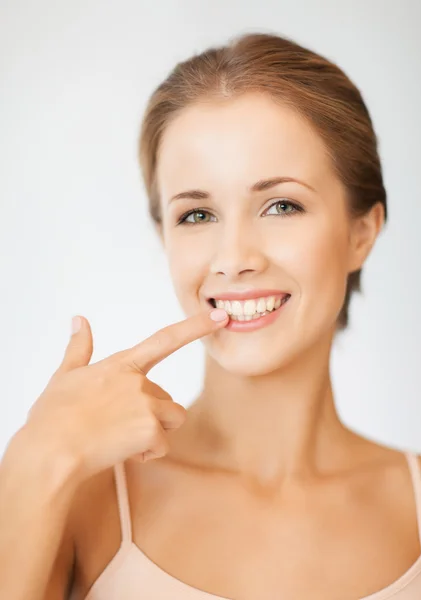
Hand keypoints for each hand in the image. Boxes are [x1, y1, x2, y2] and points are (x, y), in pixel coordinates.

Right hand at [23, 308, 227, 481]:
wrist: (50, 451)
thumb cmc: (53, 416)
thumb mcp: (64, 376)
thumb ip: (79, 348)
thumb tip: (79, 321)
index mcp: (121, 364)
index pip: (165, 339)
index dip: (196, 326)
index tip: (220, 316)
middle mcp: (139, 382)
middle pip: (167, 398)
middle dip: (151, 413)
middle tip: (118, 424)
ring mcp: (146, 405)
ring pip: (171, 419)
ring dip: (154, 431)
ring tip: (121, 437)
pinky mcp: (150, 431)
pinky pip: (161, 446)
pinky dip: (146, 453)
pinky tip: (120, 452)